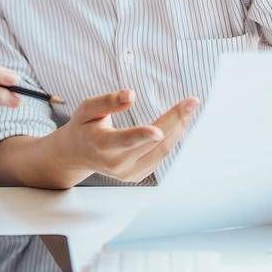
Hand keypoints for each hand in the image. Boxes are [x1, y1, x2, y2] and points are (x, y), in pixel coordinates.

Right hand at [53, 90, 200, 183]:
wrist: (78, 155)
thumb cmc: (84, 127)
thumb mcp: (86, 109)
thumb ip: (106, 101)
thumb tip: (131, 95)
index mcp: (101, 145)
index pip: (124, 140)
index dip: (142, 135)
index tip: (158, 131)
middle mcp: (116, 164)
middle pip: (152, 143)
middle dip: (175, 120)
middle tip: (192, 102)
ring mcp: (129, 173)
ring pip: (162, 151)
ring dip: (178, 128)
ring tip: (190, 108)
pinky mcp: (138, 175)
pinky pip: (161, 156)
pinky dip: (173, 138)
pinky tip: (180, 122)